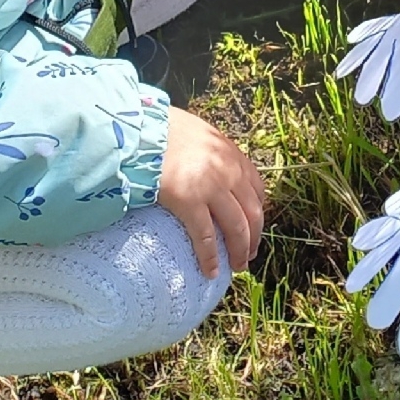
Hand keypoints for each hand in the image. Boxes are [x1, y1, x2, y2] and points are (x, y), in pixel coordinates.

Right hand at [156, 108, 264, 276]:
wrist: (141, 128)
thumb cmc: (165, 130)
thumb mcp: (202, 136)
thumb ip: (213, 154)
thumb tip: (209, 171)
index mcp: (233, 155)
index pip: (257, 190)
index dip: (258, 213)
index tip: (254, 228)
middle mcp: (229, 172)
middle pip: (253, 213)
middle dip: (254, 238)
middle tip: (248, 256)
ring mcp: (211, 187)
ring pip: (237, 228)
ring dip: (239, 251)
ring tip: (236, 267)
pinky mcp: (188, 201)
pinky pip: (205, 236)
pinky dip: (210, 257)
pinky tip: (211, 271)